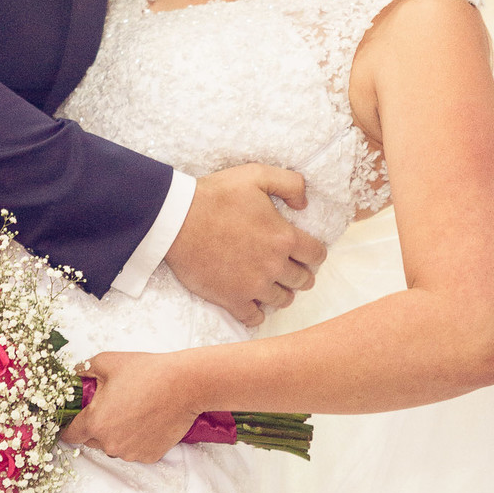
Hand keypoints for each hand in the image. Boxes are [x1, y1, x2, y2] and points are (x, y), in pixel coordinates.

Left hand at [61, 351, 201, 463]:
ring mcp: (131, 453)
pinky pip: (135, 450)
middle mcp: (110, 444)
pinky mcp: (150, 456)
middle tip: (113, 407)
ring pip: (115, 447)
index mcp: (95, 423)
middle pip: (92, 441)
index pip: (70, 435)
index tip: (75, 419)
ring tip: (134, 411)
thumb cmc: (146, 372)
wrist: (184, 385)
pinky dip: (137, 440)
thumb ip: (83, 369)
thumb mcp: (107, 362)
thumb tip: (75, 373)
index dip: (70, 426)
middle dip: (97, 426)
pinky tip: (147, 421)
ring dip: (118, 434)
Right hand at [165, 165, 325, 325]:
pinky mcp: (231, 299)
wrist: (176, 219)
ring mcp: (253, 285)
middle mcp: (274, 266)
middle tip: (291, 270)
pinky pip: (254, 317)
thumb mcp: (256, 174)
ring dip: (282, 294)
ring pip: (282, 301)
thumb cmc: (215, 195)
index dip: (314, 254)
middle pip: (303, 281)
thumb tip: (304, 203)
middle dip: (301, 275)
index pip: (316, 255)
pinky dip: (257, 314)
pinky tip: (254, 305)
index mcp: (284, 238)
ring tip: (273, 286)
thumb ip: (289, 183)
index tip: (307, 253)